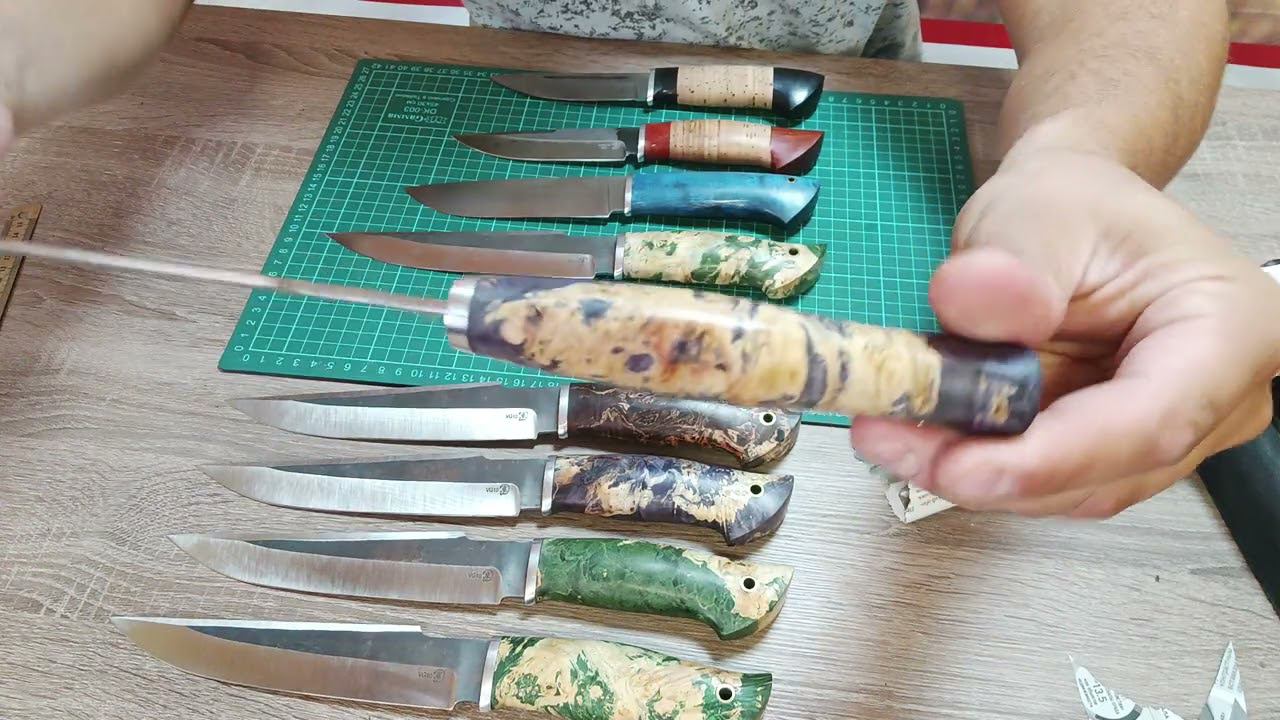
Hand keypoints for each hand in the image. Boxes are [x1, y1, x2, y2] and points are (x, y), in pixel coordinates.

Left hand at [850, 148, 1279, 517]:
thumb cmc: (1074, 204)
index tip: (956, 464)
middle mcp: (1217, 401)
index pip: (1148, 422)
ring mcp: (1166, 435)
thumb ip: (1011, 258)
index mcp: (1228, 330)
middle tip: (888, 438)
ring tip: (889, 427)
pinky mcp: (1108, 452)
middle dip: (989, 469)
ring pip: (1067, 489)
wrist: (1069, 217)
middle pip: (1104, 471)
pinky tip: (918, 430)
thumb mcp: (1036, 207)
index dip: (1047, 459)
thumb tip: (973, 302)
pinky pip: (1043, 478)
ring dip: (972, 470)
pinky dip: (977, 461)